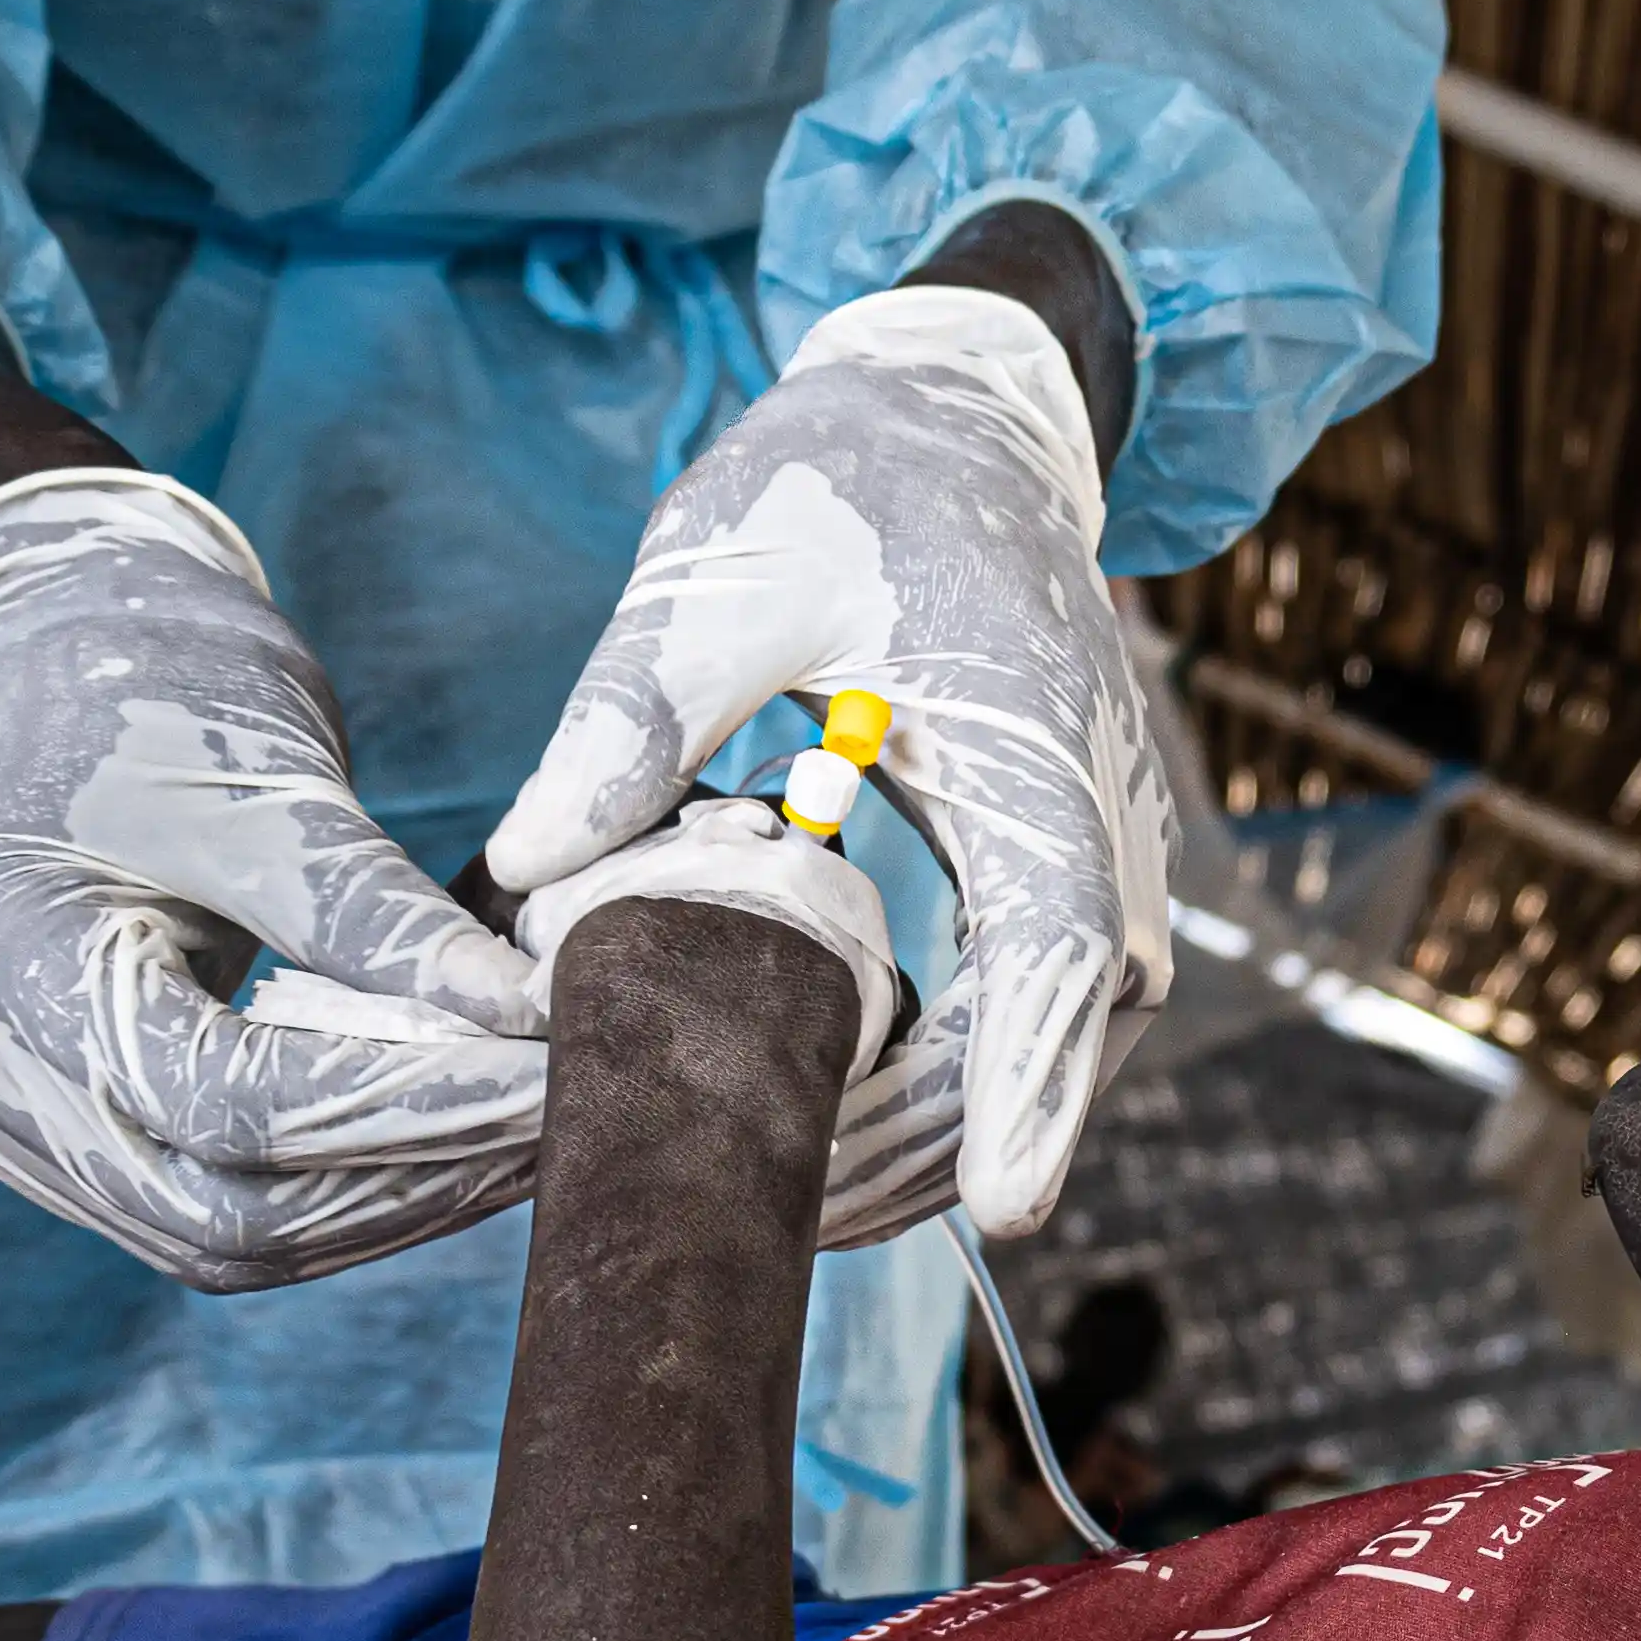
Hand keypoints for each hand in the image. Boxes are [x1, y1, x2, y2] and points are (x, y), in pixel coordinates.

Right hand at [0, 469, 553, 1287]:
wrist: (45, 646)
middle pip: (218, 1212)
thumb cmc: (149, 681)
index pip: (226, 1105)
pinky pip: (201, 1197)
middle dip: (404, 1182)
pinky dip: (327, 1181)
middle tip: (560, 1124)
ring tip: (517, 1137)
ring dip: (380, 1202)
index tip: (554, 1080)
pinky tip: (436, 1137)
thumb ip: (382, 919)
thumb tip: (536, 1021)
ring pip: (217, 1232)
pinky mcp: (48, 1121)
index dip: (407, 1108)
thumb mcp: (265, 778)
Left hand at [481, 282, 1169, 1240]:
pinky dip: (975, 1070)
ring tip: (809, 1193)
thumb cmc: (839, 483)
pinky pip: (1055, 993)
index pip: (1060, 938)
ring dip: (964, 1119)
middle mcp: (1103, 795)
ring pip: (1079, 1024)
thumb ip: (635, 715)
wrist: (958, 418)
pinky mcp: (1078, 849)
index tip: (1006, 1209)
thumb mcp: (717, 574)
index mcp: (1028, 729)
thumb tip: (532, 865)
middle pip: (1077, 1020)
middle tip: (800, 1223)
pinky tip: (855, 1110)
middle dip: (960, 1139)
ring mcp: (1108, 829)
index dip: (1031, 1082)